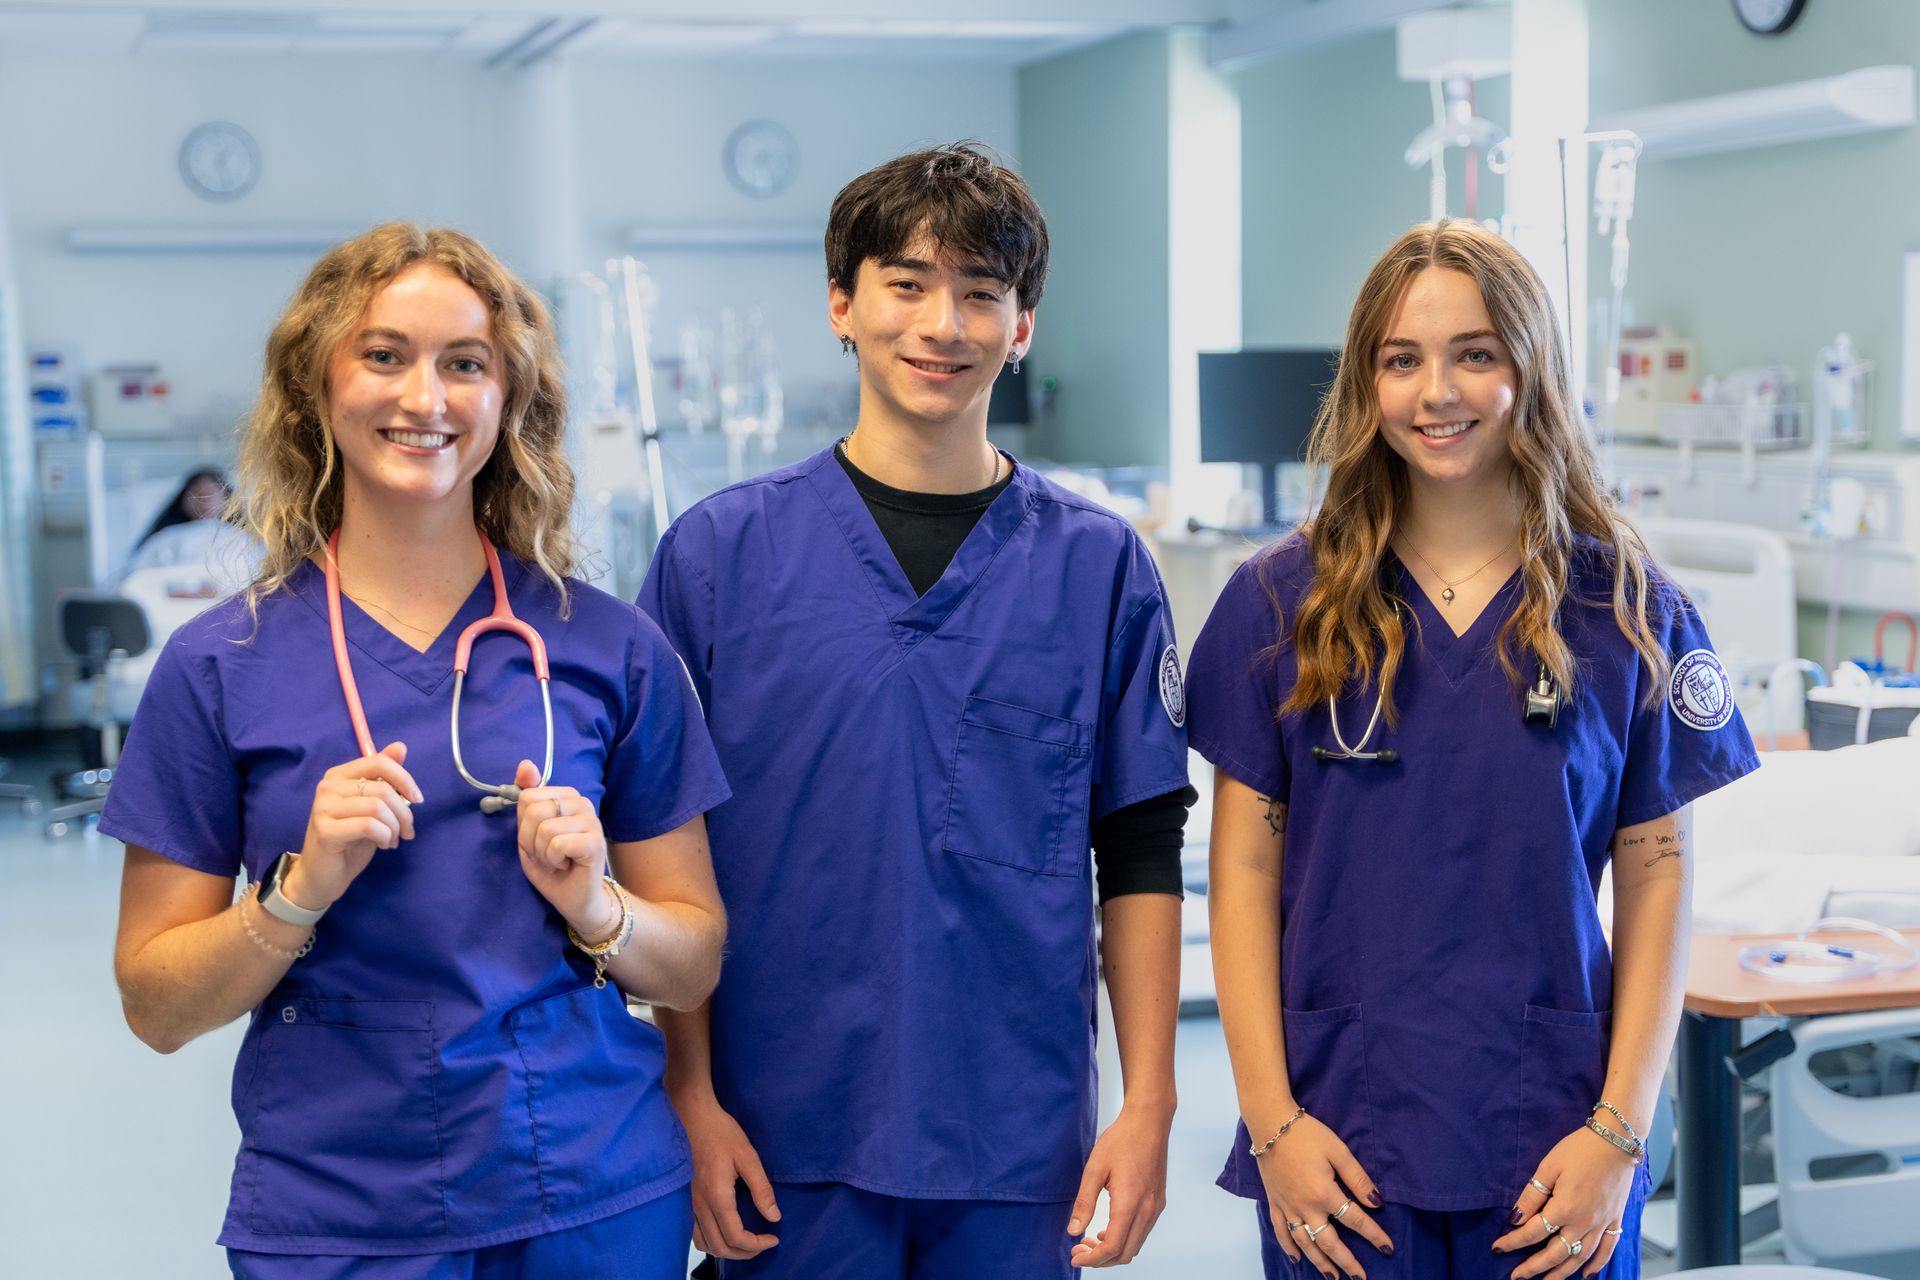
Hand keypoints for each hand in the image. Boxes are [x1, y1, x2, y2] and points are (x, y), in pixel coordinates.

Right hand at [288, 742, 419, 908]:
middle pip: (383, 788)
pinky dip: (384, 836)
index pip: (379, 762)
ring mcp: (323, 807)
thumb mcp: (372, 806)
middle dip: (404, 813)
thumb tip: (401, 746)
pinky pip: (369, 825)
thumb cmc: (350, 840)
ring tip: (392, 839)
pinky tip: (383, 845)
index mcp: (339, 775)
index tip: (417, 800)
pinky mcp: (325, 830)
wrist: (322, 876)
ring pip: (378, 807)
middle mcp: (327, 786)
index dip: (405, 779)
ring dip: (395, 827)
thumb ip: (384, 778)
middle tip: (406, 831)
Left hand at [513, 761, 609, 932]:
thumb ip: (526, 798)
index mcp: (566, 796)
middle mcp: (582, 803)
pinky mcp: (596, 843)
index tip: (536, 841)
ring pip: (545, 829)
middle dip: (530, 841)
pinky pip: (558, 844)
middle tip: (545, 854)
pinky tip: (566, 865)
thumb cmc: (552, 865)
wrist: (573, 898)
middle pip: (534, 811)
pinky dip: (553, 860)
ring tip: (556, 861)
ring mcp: (592, 821)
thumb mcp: (528, 831)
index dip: (522, 826)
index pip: (526, 797)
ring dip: (542, 854)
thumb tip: (525, 764)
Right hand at [674, 1094, 780, 1259]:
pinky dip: (711, 1241)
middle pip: (720, 1247)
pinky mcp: (684, 1199)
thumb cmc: (721, 1132)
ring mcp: (688, 1204)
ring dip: (726, 1250)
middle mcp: (699, 1205)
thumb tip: (774, 1217)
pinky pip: (694, 1232)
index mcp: (716, 1196)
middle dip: (744, 1252)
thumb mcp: (748, 1156)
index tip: (773, 1238)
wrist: (692, 1116)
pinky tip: (724, 1231)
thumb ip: (762, 1189)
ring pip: (704, 1244)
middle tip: (763, 1243)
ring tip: (746, 1242)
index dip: (757, 1244)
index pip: (736, 1237)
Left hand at [1068, 1102, 1172, 1266]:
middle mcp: (1147, 1210)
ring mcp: (1156, 1207)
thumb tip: (1073, 1231)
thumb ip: (1084, 1203)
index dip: (1092, 1258)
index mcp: (1130, 1203)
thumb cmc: (1121, 1140)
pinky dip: (1125, 1239)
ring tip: (1091, 1241)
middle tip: (1079, 1249)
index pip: (1112, 1247)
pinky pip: (1142, 1232)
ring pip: (1136, 1245)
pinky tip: (1108, 1229)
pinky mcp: (1158, 1202)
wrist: (1149, 1122)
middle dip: (1101, 1259)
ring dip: (1114, 1250)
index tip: (1074, 1256)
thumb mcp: (1094, 1169)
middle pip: (1126, 1253)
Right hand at [1252, 1112, 1392, 1279]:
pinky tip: (1297, 1259)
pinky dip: (1289, 1248)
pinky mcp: (1274, 1202)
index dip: (1374, 1235)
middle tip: (1360, 1277)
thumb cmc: (1307, 1133)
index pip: (1355, 1220)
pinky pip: (1281, 1231)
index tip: (1387, 1248)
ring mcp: (1288, 1206)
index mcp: (1325, 1193)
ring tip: (1333, 1277)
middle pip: (1329, 1242)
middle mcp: (1306, 1206)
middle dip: (1347, 1262)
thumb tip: (1377, 1202)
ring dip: (1320, 1262)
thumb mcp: (1338, 1151)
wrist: (1270, 1122)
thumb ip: (1358, 1179)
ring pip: (1305, 1243)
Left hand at [1494, 1125, 1639, 1278]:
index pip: (1532, 1233)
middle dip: (1534, 1268)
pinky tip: (1587, 1274)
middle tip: (1516, 1276)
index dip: (1512, 1242)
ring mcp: (1602, 1223)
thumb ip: (1532, 1196)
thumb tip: (1515, 1219)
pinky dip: (1597, 1265)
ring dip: (1562, 1273)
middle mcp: (1584, 1222)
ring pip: (1580, 1257)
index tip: (1498, 1248)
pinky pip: (1607, 1249)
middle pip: (1555, 1254)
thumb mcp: (1548, 1167)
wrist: (1617, 1141)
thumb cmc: (1580, 1149)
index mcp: (1564, 1209)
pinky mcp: (1615, 1219)